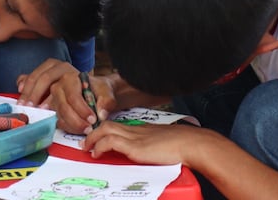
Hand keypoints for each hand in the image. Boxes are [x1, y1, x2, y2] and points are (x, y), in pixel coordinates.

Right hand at [17, 59, 105, 133]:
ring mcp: (50, 73)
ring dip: (30, 92)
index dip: (77, 110)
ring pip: (38, 78)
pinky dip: (23, 81)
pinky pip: (30, 76)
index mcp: (76, 75)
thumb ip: (107, 103)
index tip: (81, 122)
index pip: (73, 94)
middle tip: (41, 113)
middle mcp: (61, 71)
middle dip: (48, 100)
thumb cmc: (98, 91)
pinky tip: (19, 89)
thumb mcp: (108, 94)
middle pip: (50, 84)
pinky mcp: (42, 77)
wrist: (95, 87)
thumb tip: (100, 114)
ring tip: (25, 105)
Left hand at [84, 119, 216, 166]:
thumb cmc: (183, 146)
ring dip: (93, 138)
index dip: (106, 130)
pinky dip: (100, 146)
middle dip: (94, 132)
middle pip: (108, 124)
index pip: (119, 126)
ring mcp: (135, 137)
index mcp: (143, 130)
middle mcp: (136, 130)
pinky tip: (97, 154)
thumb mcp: (164, 144)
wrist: (191, 143)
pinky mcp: (135, 146)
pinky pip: (110, 141)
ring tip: (87, 148)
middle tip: (86, 141)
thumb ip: (155, 146)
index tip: (98, 138)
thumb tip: (152, 154)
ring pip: (106, 129)